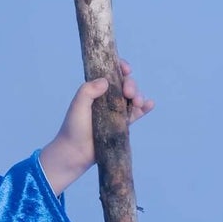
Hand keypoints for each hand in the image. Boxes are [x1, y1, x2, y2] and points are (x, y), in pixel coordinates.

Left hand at [38, 57, 154, 194]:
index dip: (120, 67)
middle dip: (131, 84)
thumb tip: (106, 81)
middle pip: (125, 84)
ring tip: (138, 102)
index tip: (125, 69)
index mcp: (96, 90)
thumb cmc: (73, 128)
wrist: (75, 154)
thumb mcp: (77, 105)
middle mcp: (107, 98)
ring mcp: (116, 111)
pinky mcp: (122, 125)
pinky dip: (145, 108)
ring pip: (132, 98)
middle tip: (128, 92)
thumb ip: (88, 91)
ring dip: (139, 96)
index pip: (111, 73)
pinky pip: (136, 114)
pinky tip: (150, 104)